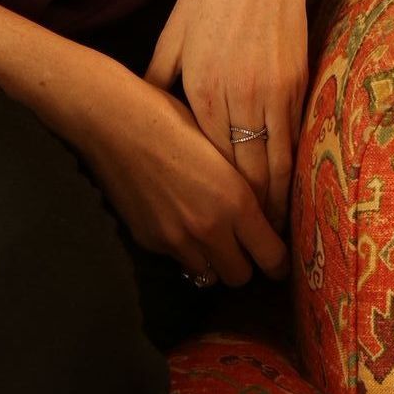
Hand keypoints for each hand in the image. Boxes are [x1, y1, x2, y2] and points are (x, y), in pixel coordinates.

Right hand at [80, 74, 289, 287]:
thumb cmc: (171, 116)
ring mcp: (175, 239)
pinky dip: (184, 248)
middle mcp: (208, 228)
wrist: (113, 120)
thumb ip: (242, 185)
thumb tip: (262, 209)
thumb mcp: (220, 146)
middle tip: (244, 245)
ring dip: (213, 260)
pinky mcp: (149, 241)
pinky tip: (178, 218)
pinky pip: (177, 258)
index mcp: (235, 201)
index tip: (280, 259)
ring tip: (211, 234)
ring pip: (208, 275)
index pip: (271, 257)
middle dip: (246, 264)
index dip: (279, 262)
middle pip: (241, 277)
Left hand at [141, 0, 313, 236]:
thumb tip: (147, 116)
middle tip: (253, 254)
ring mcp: (271, 89)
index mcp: (200, 89)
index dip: (215, 202)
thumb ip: (160, 82)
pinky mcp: (297, 78)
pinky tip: (293, 190)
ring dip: (276, 203)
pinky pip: (295, 136)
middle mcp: (236, 96)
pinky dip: (294, 169)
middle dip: (250, 218)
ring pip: (275, 163)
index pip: (207, 163)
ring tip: (277, 237)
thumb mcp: (173, 34)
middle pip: (244, 174)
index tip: (216, 231)